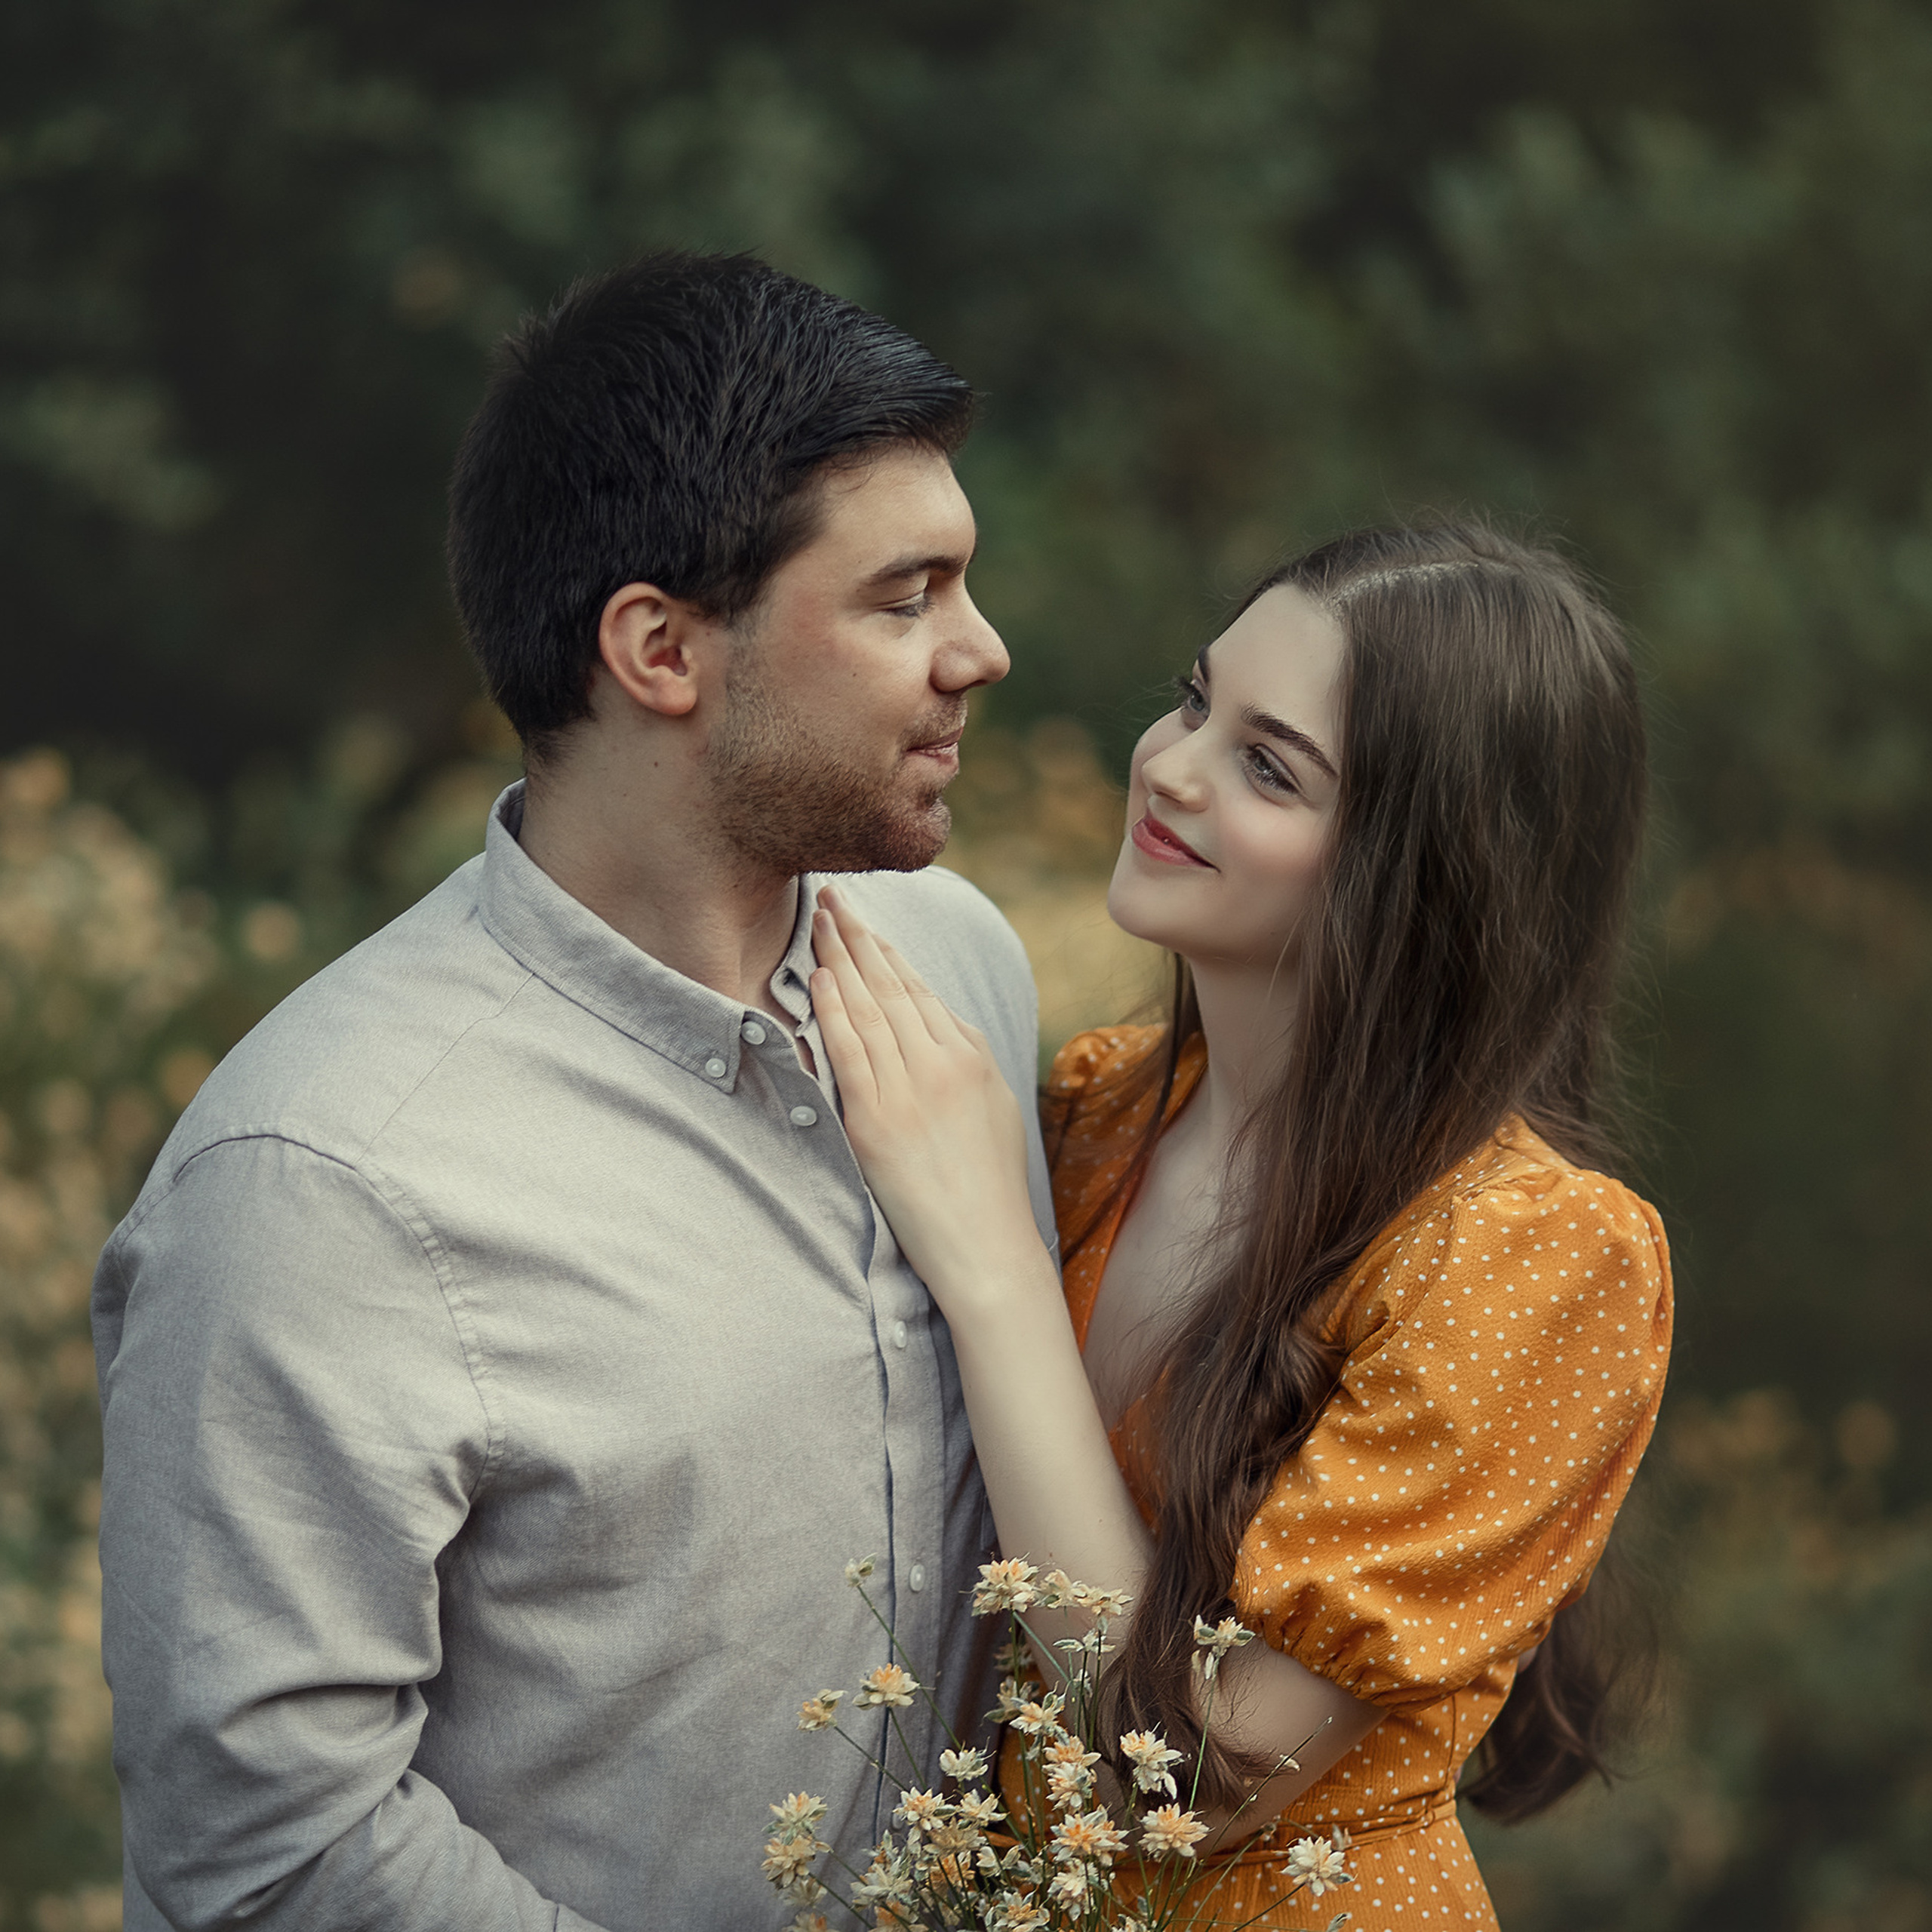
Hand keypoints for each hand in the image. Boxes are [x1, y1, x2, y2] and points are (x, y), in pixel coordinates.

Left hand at [809, 887, 1047, 1314]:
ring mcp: (909, 1091)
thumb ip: (964, 1058)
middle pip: (889, 986)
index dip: (885, 950)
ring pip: (867, 1009)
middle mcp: (942, 1064)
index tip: (862, 921)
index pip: (918, 989)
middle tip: (829, 896)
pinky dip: (831, 1012)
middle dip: (855, 936)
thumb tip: (932, 1022)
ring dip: (837, 959)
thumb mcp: (993, 1105)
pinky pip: (849, 1054)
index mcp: (972, 1056)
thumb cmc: (989, 1184)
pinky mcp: (877, 1124)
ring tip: (815, 921)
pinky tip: (817, 979)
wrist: (987, 1247)